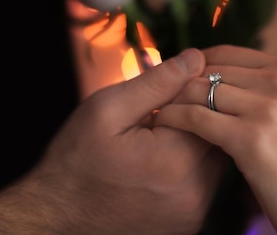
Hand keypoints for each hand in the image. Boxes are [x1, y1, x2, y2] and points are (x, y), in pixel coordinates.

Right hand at [0, 48, 227, 234]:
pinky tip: (162, 161)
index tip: (164, 94)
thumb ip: (157, 83)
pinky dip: (191, 165)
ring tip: (160, 138)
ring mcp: (195, 212)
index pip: (211, 109)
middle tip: (160, 116)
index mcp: (178, 159)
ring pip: (215, 158)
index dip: (191, 92)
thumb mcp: (108, 109)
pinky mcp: (191, 223)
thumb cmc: (77, 159)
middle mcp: (196, 191)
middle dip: (197, 116)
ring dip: (196, 141)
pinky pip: (205, 182)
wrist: (57, 216)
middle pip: (219, 135)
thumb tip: (197, 58)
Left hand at [154, 45, 276, 234]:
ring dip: (171, 101)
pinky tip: (162, 126)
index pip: (225, 53)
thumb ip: (264, 85)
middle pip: (209, 70)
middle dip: (178, 83)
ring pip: (197, 90)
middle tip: (157, 97)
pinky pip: (194, 117)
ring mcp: (269, 107)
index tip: (175, 82)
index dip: (194, 67)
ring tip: (156, 111)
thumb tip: (217, 71)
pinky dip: (172, 119)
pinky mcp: (252, 138)